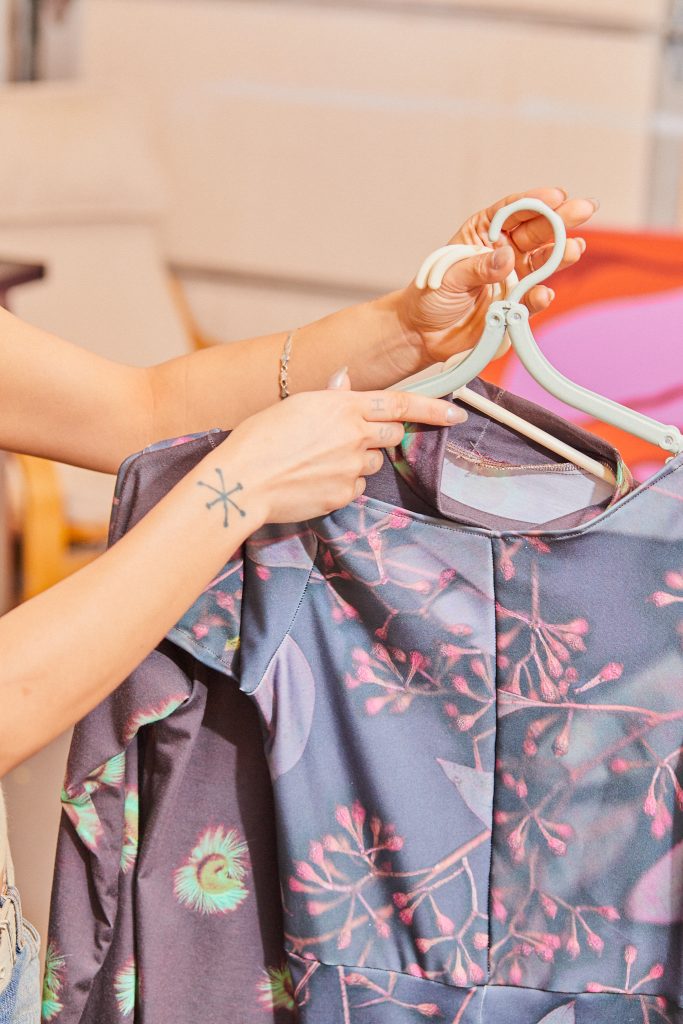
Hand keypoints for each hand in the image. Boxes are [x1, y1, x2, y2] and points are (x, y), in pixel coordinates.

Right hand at [220, 371, 465, 523]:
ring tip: (321, 461)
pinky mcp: (344, 495)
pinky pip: (357, 487)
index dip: (434, 409)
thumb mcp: (295, 405)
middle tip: (350, 439)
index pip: (402, 403)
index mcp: (343, 406)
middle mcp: (355, 435)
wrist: (243, 480)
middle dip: (381, 435)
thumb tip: (346, 385)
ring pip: (374, 463)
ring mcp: (352, 467)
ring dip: (359, 460)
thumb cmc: (260, 437)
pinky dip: (344, 483)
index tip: (457, 413)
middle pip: (392, 434)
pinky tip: (316, 480)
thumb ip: (330, 398)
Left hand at [395, 187, 597, 365]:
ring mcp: (512, 278)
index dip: (535, 202)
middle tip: (585, 208)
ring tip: (575, 248)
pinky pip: (533, 299)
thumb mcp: (448, 277)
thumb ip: (478, 268)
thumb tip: (507, 258)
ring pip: (542, 261)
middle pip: (536, 231)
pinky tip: (545, 293)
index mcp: (482, 233)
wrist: (423, 335)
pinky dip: (540, 297)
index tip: (556, 196)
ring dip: (560, 255)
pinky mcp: (514, 305)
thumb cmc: (429, 297)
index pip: (512, 211)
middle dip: (561, 220)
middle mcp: (502, 251)